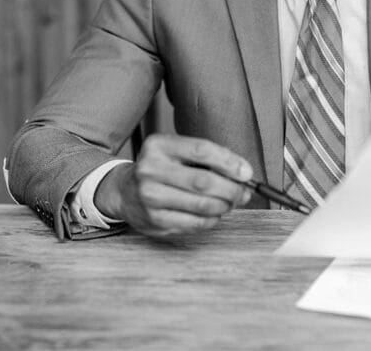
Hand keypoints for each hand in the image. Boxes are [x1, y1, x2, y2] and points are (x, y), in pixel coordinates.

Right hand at [96, 134, 252, 237]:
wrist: (123, 191)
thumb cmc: (160, 169)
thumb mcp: (176, 152)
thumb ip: (207, 158)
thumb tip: (243, 173)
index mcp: (159, 146)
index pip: (201, 150)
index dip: (229, 162)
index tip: (246, 172)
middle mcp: (151, 170)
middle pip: (204, 181)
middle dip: (232, 189)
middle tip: (244, 193)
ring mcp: (150, 198)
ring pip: (202, 205)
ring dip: (224, 206)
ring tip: (229, 203)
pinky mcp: (154, 221)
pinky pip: (195, 224)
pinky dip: (211, 220)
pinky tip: (213, 214)